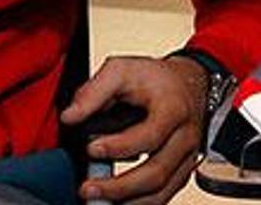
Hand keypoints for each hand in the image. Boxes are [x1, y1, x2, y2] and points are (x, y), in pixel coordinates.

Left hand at [61, 55, 207, 203]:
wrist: (190, 83)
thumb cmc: (156, 78)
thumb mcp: (124, 69)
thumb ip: (95, 91)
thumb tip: (70, 116)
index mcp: (173, 109)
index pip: (150, 135)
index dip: (120, 146)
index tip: (91, 148)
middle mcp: (185, 137)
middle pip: (157, 172)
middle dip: (119, 187)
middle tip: (88, 189)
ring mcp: (187, 157)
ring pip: (161, 192)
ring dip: (128, 202)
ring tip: (97, 203)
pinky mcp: (182, 171)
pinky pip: (163, 196)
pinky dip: (139, 204)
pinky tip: (116, 204)